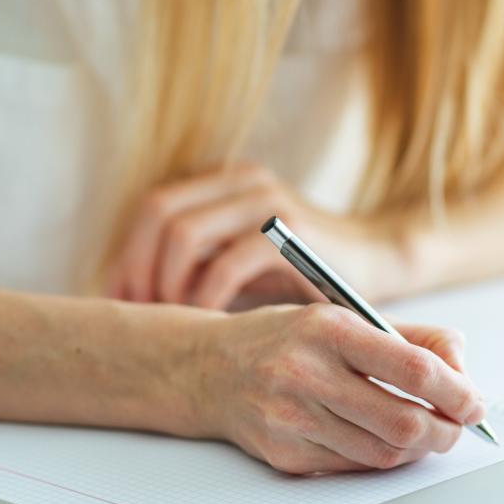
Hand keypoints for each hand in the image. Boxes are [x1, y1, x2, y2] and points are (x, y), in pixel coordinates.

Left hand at [105, 163, 409, 309]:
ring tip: (174, 320)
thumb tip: (131, 291)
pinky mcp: (292, 236)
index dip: (130, 255)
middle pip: (159, 213)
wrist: (379, 262)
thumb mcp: (244, 259)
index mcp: (227, 182)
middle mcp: (244, 182)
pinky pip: (227, 263)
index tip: (125, 302)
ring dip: (167, 284)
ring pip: (184, 234)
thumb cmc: (306, 274)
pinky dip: (207, 297)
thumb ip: (197, 261)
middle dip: (140, 269)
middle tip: (143, 314)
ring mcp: (268, 203)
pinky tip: (211, 322)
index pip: (155, 206)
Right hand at [192, 303, 484, 473]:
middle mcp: (305, 373)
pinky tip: (384, 439)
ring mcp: (291, 419)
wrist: (210, 370)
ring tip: (426, 432)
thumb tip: (460, 365)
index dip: (455, 390)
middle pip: (403, 422)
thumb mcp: (342, 317)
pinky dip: (382, 457)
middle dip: (445, 430)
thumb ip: (409, 337)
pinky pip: (355, 466)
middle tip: (457, 425)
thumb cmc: (286, 340)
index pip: (411, 367)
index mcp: (328, 329)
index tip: (473, 400)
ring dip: (418, 448)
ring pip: (383, 452)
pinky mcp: (285, 455)